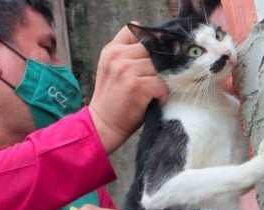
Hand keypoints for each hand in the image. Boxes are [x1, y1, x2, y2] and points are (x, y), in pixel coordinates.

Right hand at [89, 23, 168, 153]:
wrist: (102, 125)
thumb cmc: (113, 100)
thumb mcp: (113, 70)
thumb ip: (127, 54)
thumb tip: (157, 43)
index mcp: (111, 51)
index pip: (134, 30)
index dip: (147, 41)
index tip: (151, 55)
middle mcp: (117, 57)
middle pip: (151, 48)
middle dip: (157, 64)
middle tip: (152, 79)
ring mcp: (126, 70)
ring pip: (158, 66)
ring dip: (159, 80)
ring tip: (150, 92)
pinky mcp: (136, 85)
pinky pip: (161, 83)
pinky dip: (161, 94)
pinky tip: (152, 100)